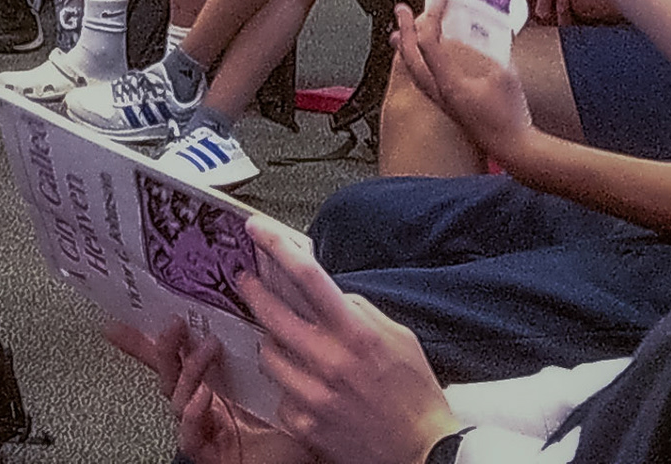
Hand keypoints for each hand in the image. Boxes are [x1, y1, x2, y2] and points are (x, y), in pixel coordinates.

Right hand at [103, 319, 297, 463]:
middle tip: (174, 324)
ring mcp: (205, 427)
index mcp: (212, 377)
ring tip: (206, 351)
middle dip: (164, 346)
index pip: (172, 354)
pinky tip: (203, 398)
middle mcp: (203, 400)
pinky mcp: (211, 453)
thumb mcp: (271, 366)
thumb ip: (257, 337)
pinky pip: (190, 437)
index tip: (115, 321)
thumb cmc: (292, 414)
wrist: (308, 449)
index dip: (141, 339)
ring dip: (188, 372)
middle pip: (168, 372)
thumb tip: (258, 291)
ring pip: (177, 399)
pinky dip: (193, 417)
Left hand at [242, 217, 462, 463]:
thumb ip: (359, 310)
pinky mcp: (307, 427)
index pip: (307, 276)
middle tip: (246, 281)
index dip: (277, 246)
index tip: (257, 229)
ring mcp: (315, 396)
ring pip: (269, 355)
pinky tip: (303, 386)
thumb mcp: (397, 336)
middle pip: (272, 313)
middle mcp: (330, 361)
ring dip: (272, 344)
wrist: (424, 453)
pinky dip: (288, 388)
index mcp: (355, 332)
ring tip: (284, 342)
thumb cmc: (414, 393)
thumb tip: (330, 293)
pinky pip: (280, 396)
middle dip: (253, 291)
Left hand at [394, 0, 535, 165]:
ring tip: (400, 33)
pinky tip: (423, 59)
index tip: (440, 0)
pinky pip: (422, 80)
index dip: (432, 17)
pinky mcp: (447, 107)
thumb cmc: (510, 117)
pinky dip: (418, 63)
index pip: (429, 43)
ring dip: (406, 48)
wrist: (514, 149)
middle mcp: (439, 94)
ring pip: (412, 72)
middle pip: (410, 58)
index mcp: (450, 84)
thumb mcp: (505, 73)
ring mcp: (441, 102)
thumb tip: (486, 34)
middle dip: (405, 30)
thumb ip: (492, 51)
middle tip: (402, 10)